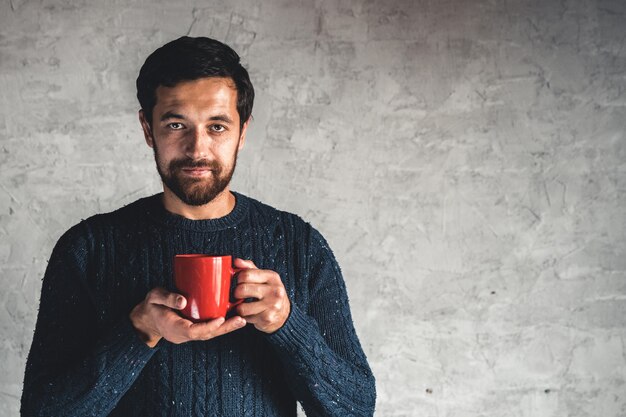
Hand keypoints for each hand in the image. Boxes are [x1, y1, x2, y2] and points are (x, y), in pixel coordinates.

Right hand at [129, 287, 245, 347]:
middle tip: (242, 320)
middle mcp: (184, 334)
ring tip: (243, 319)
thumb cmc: (150, 306)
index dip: (209, 326)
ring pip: (211, 333)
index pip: (194, 331)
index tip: (221, 319)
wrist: (145, 318)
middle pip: (208, 334)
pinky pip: (209, 328)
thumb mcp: (154, 298)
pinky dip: (221, 324)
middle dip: (225, 328)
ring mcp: (189, 333)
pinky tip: (234, 316)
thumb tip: (183, 301)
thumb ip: (167, 298)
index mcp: (174, 329)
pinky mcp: (193, 327)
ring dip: (227, 327)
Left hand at [233, 258, 290, 333]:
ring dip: (239, 308)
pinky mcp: (268, 318)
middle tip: (239, 295)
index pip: (246, 274)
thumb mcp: (263, 277)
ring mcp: (272, 305)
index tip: (239, 282)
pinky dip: (245, 317)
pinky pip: (246, 318)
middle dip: (236, 294)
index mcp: (272, 277)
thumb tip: (236, 261)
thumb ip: (249, 268)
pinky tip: (251, 314)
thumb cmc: (270, 293)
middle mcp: (274, 290)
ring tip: (244, 306)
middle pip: (242, 289)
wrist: (283, 313)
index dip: (238, 279)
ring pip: (242, 307)